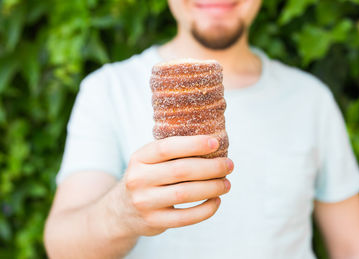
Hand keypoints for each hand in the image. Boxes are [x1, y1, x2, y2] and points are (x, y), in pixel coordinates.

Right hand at [119, 135, 233, 236]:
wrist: (122, 211)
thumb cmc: (147, 178)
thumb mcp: (149, 161)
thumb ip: (172, 152)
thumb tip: (213, 144)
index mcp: (139, 157)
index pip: (167, 147)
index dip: (193, 144)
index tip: (216, 143)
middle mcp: (138, 179)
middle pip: (181, 170)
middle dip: (211, 167)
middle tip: (229, 165)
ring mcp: (144, 202)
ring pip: (185, 194)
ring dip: (212, 188)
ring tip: (226, 184)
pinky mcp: (153, 222)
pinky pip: (186, 217)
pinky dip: (206, 209)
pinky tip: (216, 201)